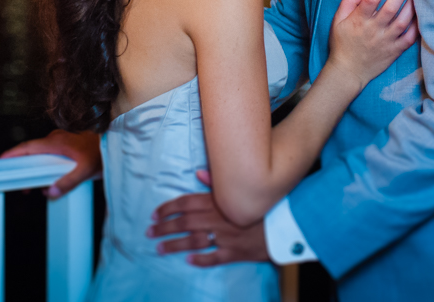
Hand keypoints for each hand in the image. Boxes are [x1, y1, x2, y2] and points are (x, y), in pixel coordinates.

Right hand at [0, 129, 100, 197]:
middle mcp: (55, 139)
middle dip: (20, 166)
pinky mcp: (66, 146)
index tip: (0, 161)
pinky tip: (47, 182)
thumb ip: (67, 182)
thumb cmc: (101, 153)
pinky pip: (48, 156)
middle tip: (14, 183)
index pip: (28, 147)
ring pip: (39, 154)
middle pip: (30, 151)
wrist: (115, 144)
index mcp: (56, 142)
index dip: (12, 154)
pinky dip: (43, 167)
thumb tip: (49, 192)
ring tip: (29, 187)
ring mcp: (60, 141)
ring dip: (32, 169)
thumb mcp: (85, 171)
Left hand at [149, 175, 271, 265]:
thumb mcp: (240, 187)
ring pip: (194, 242)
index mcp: (218, 201)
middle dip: (164, 228)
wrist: (284, 222)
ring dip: (175, 245)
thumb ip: (217, 181)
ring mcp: (225, 237)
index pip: (186, 203)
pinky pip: (214, 257)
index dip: (168, 208)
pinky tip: (189, 261)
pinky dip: (200, 260)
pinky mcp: (234, 252)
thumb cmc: (260, 202)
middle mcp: (218, 219)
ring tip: (159, 248)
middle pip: (185, 223)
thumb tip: (198, 172)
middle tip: (149, 232)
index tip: (154, 214)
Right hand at [327, 0, 416, 86]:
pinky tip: (421, 14)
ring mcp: (386, 41)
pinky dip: (417, 26)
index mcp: (359, 20)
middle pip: (391, 7)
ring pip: (403, 21)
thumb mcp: (337, 20)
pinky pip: (410, 38)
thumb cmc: (342, 43)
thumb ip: (349, 0)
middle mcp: (374, 30)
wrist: (348, 71)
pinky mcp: (395, 51)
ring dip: (411, 5)